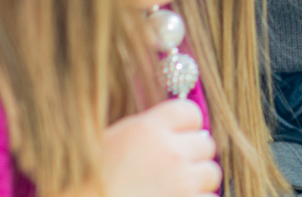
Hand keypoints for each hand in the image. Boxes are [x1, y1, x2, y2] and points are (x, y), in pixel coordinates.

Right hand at [98, 99, 220, 196]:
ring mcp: (181, 182)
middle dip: (193, 157)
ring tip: (175, 191)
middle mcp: (170, 151)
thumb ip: (148, 132)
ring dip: (198, 183)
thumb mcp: (114, 144)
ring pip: (211, 173)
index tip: (178, 138)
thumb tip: (178, 130)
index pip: (191, 112)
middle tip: (174, 171)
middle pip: (205, 143)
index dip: (186, 127)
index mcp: (149, 129)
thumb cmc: (90, 185)